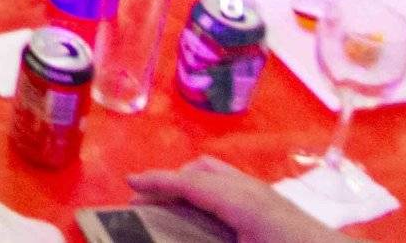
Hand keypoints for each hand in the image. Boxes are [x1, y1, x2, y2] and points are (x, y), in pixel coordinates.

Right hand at [130, 159, 349, 242]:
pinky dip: (210, 189)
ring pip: (219, 173)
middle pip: (202, 170)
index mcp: (242, 204)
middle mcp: (252, 190)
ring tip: (173, 204)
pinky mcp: (275, 204)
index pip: (190, 184)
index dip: (157, 182)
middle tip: (146, 200)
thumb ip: (206, 237)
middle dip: (171, 180)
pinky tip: (210, 214)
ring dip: (192, 182)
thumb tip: (177, 236)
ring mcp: (266, 194)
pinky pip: (233, 184)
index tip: (129, 183)